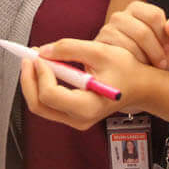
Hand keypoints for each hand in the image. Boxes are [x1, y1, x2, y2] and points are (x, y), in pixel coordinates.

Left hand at [19, 38, 149, 129]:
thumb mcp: (99, 52)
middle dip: (29, 79)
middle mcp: (78, 119)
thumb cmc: (125, 70)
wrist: (140, 86)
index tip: (39, 55)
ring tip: (35, 60)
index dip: (40, 73)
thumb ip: (70, 49)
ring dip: (33, 82)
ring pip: (40, 106)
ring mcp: (74, 120)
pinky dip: (41, 85)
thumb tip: (42, 51)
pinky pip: (48, 104)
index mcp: (87, 107)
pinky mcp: (72, 115)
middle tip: (28, 58)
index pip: (50, 95)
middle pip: (39, 105)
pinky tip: (44, 68)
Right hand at [96, 1, 168, 69]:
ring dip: (143, 60)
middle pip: (143, 32)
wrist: (134, 78)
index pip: (155, 15)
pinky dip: (129, 64)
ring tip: (147, 66)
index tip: (167, 49)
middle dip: (155, 52)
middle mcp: (120, 16)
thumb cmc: (155, 58)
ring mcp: (107, 30)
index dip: (164, 36)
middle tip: (160, 64)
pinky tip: (132, 68)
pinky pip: (117, 55)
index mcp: (138, 9)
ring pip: (130, 45)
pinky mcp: (99, 46)